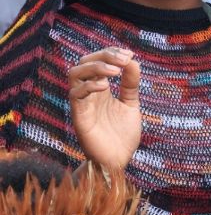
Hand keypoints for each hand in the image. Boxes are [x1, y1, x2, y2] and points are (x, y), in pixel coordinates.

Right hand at [68, 47, 140, 168]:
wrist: (118, 160)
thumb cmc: (122, 134)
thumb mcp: (130, 104)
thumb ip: (130, 84)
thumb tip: (133, 61)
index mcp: (101, 89)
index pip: (98, 61)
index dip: (111, 54)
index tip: (129, 55)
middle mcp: (89, 93)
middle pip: (84, 63)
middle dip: (103, 56)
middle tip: (123, 59)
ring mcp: (83, 104)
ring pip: (75, 74)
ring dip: (94, 67)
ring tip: (115, 71)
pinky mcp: (79, 117)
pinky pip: (75, 95)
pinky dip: (89, 86)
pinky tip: (105, 87)